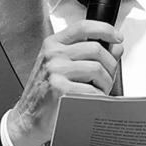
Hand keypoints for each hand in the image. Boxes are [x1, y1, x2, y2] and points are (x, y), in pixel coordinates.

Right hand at [5, 20, 121, 145]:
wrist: (28, 118)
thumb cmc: (45, 93)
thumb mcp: (62, 67)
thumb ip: (89, 55)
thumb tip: (115, 48)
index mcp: (53, 44)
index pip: (83, 27)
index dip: (105, 30)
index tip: (117, 38)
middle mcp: (53, 54)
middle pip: (96, 49)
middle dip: (110, 65)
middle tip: (108, 77)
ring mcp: (55, 71)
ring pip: (97, 69)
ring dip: (105, 83)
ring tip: (99, 91)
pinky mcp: (60, 89)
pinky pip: (92, 90)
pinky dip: (98, 97)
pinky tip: (92, 101)